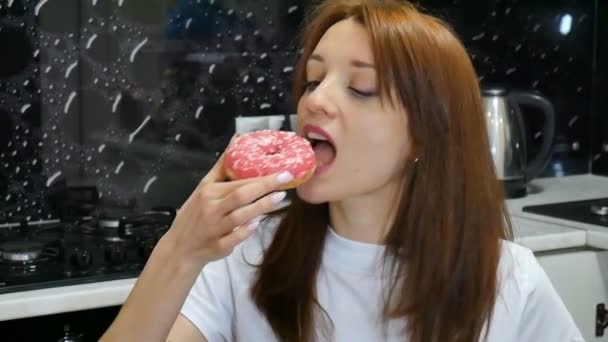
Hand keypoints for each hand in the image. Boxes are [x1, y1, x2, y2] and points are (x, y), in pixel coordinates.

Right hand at [161, 153, 293, 264]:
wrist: (180, 248)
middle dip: (264, 187)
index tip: (282, 171)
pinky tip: (258, 223)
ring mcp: (215, 229)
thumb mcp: (204, 187)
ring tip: (281, 198)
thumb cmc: (196, 214)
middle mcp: (211, 208)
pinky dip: (245, 231)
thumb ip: (222, 166)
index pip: (237, 182)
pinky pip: (234, 238)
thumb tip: (237, 140)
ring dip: (261, 207)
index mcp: (209, 192)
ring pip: (239, 217)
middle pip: (240, 196)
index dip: (261, 177)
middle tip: (286, 179)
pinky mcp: (218, 246)